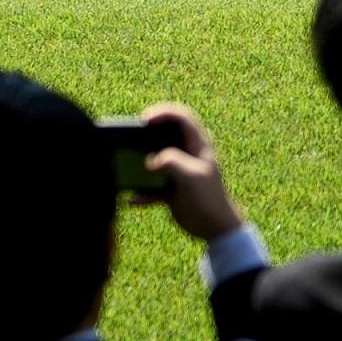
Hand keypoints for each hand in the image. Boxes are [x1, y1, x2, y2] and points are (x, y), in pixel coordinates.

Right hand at [142, 102, 245, 240]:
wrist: (214, 228)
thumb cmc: (209, 198)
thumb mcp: (192, 177)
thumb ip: (172, 163)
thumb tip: (150, 161)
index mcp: (198, 145)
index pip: (181, 117)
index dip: (163, 112)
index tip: (144, 119)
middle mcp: (187, 154)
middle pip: (164, 135)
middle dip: (147, 135)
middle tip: (131, 138)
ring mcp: (178, 171)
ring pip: (155, 159)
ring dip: (140, 164)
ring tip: (127, 168)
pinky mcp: (170, 188)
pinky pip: (151, 186)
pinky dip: (142, 192)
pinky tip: (133, 199)